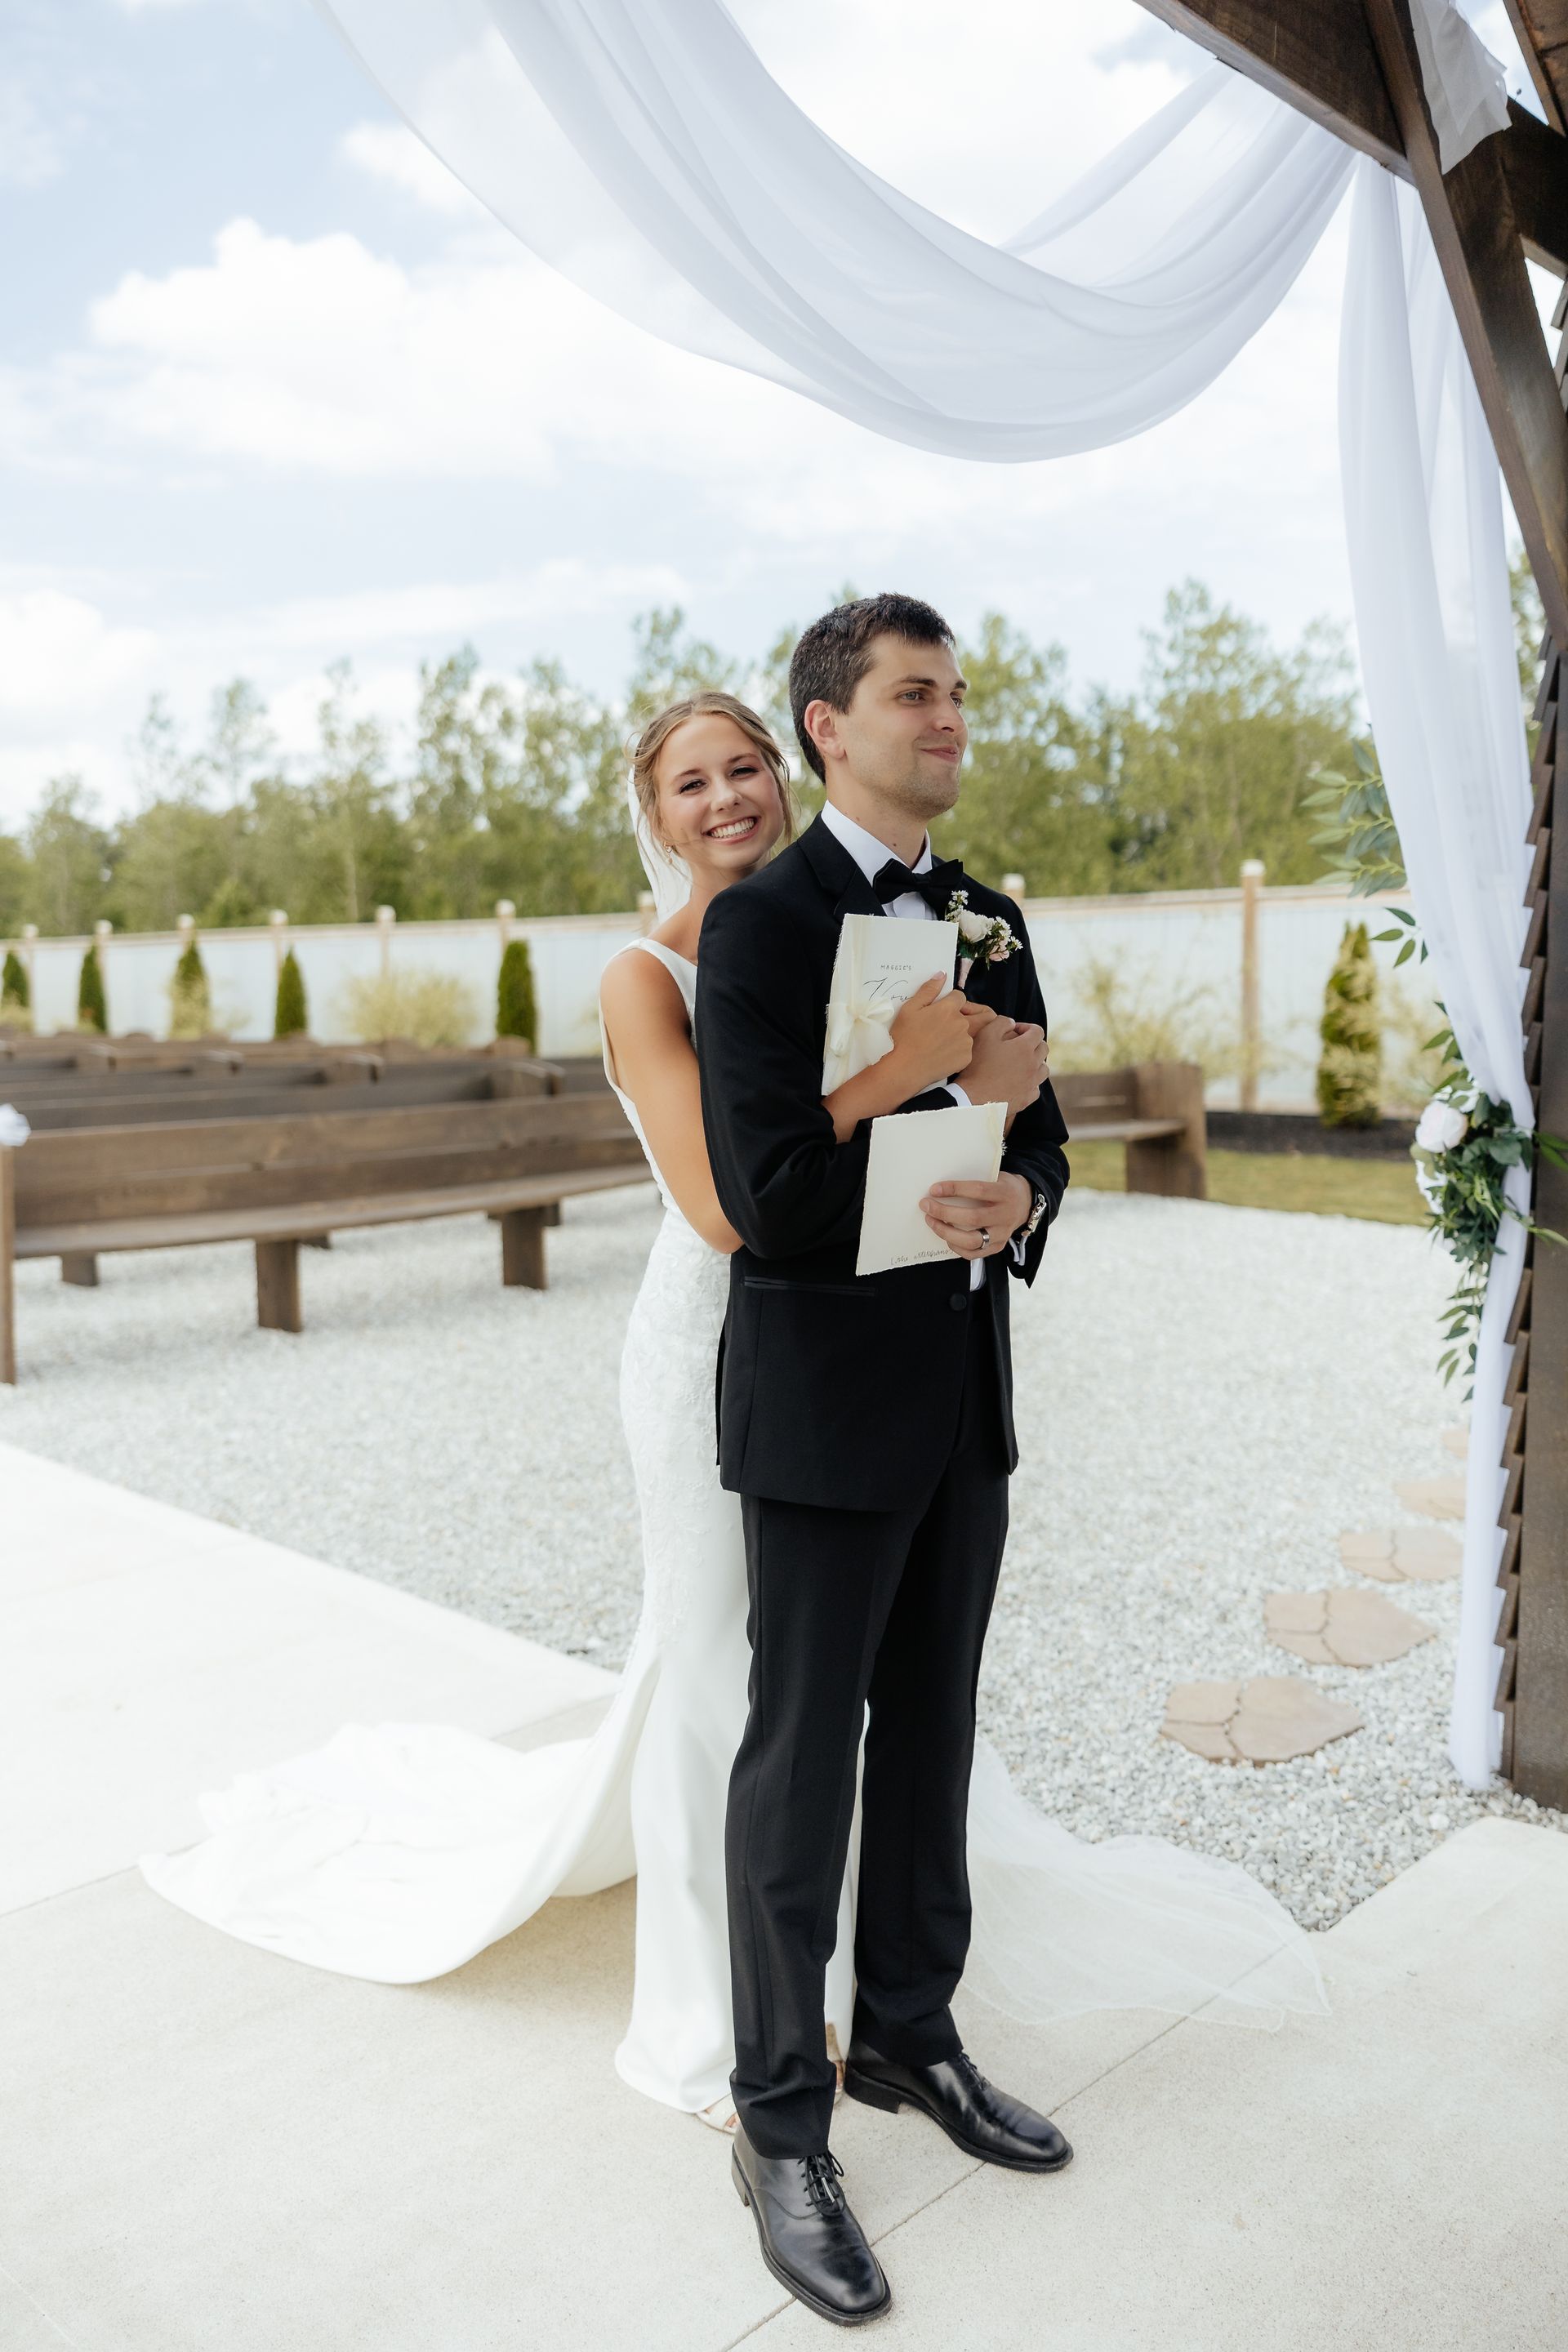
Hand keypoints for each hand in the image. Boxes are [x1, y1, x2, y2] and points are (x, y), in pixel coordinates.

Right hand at [885, 974, 976, 1093]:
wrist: (905, 1068)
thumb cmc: (904, 1037)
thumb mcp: (909, 1009)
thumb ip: (928, 990)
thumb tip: (942, 974)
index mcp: (948, 1009)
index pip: (960, 996)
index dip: (951, 1000)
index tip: (941, 1008)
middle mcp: (962, 1023)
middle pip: (978, 1013)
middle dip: (970, 1013)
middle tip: (953, 1021)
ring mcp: (966, 1042)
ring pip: (971, 1032)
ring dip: (961, 1033)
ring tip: (942, 1041)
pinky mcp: (966, 1058)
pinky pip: (968, 1049)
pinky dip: (959, 1049)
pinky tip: (943, 1053)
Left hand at [919, 1172, 1032, 1258]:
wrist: (1025, 1203)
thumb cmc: (1002, 1188)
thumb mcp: (995, 1177)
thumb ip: (975, 1182)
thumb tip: (941, 1187)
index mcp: (1004, 1193)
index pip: (978, 1190)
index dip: (954, 1189)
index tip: (934, 1189)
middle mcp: (1005, 1215)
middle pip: (972, 1218)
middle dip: (944, 1212)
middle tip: (926, 1206)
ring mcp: (1002, 1234)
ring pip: (971, 1240)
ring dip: (946, 1232)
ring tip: (931, 1221)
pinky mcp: (997, 1247)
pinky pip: (973, 1253)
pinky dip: (955, 1246)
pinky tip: (946, 1236)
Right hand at [960, 1017, 1047, 1120]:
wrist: (973, 1098)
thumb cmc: (978, 1065)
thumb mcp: (985, 1035)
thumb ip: (1001, 1022)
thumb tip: (1012, 1023)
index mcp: (1024, 1047)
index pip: (1037, 1031)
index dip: (1026, 1027)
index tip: (1014, 1030)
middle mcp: (1033, 1065)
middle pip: (1044, 1049)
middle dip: (1033, 1043)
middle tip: (1017, 1045)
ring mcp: (1032, 1083)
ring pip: (1044, 1069)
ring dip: (1036, 1063)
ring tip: (1021, 1064)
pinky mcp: (1027, 1098)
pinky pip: (1036, 1088)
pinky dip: (1031, 1083)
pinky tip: (1019, 1082)